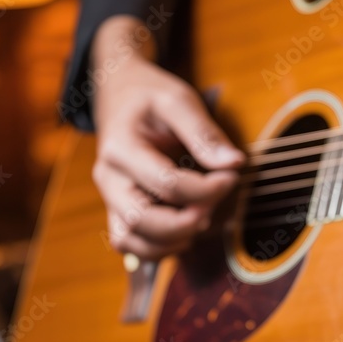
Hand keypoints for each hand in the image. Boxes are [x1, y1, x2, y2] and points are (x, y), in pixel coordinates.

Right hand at [91, 16, 243, 259]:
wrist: (119, 93)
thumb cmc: (150, 96)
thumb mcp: (179, 99)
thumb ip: (205, 132)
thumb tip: (234, 163)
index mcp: (120, 147)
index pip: (166, 184)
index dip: (206, 189)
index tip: (232, 175)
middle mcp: (108, 178)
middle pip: (142, 221)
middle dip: (187, 221)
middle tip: (216, 205)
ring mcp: (110, 197)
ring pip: (131, 242)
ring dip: (171, 241)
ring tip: (201, 217)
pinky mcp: (118, 209)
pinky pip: (131, 244)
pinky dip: (159, 247)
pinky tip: (187, 229)